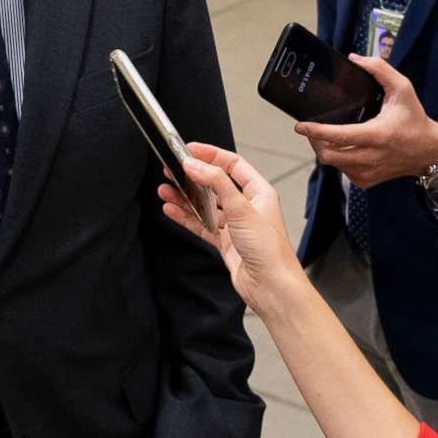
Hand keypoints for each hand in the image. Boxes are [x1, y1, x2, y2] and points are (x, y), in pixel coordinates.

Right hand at [159, 143, 304, 316]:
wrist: (271, 287)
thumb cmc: (270, 251)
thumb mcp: (242, 209)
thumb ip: (217, 183)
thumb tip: (196, 164)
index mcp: (260, 192)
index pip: (233, 164)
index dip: (212, 155)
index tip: (190, 150)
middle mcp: (247, 206)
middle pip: (216, 184)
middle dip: (194, 176)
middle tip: (173, 169)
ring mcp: (235, 225)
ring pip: (206, 205)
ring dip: (185, 197)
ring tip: (166, 189)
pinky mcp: (226, 242)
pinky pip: (202, 225)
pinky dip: (186, 217)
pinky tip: (172, 210)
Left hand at [294, 56, 437, 188]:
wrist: (429, 151)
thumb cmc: (414, 119)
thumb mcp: (403, 88)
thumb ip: (380, 69)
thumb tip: (354, 59)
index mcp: (377, 135)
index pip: (338, 136)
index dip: (316, 131)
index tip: (300, 126)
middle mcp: (371, 157)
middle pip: (328, 154)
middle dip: (315, 141)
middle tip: (313, 128)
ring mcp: (368, 172)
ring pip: (333, 163)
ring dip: (325, 149)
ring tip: (328, 135)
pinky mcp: (366, 181)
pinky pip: (342, 170)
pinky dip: (338, 159)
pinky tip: (344, 147)